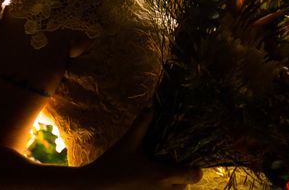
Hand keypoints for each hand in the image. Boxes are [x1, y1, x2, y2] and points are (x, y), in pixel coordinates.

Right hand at [83, 109, 202, 188]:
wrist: (92, 187)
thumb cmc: (111, 165)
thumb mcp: (128, 142)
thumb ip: (142, 124)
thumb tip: (151, 107)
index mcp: (162, 174)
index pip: (194, 176)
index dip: (195, 169)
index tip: (190, 161)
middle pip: (185, 186)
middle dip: (183, 177)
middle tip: (175, 165)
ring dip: (173, 186)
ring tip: (163, 174)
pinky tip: (151, 182)